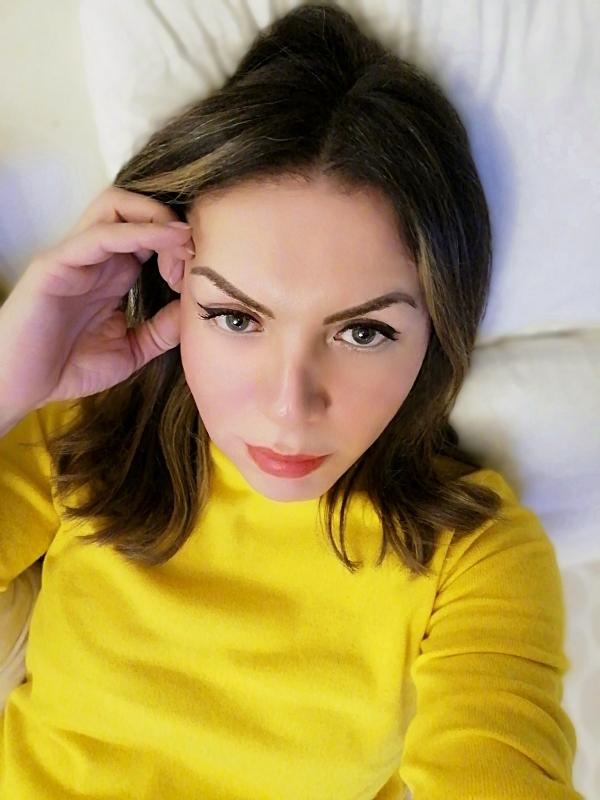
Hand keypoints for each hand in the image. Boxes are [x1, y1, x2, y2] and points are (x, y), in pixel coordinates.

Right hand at [0, 186, 194, 419]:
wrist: (21, 388)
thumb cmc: (69, 368)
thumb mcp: (131, 350)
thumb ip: (161, 330)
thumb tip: (194, 309)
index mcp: (113, 273)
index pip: (150, 233)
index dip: (181, 244)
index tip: (201, 274)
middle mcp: (97, 257)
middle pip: (136, 206)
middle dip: (172, 222)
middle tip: (192, 258)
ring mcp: (76, 255)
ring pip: (117, 204)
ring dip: (158, 219)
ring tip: (181, 248)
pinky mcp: (57, 263)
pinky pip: (101, 234)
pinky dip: (140, 231)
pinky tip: (166, 242)